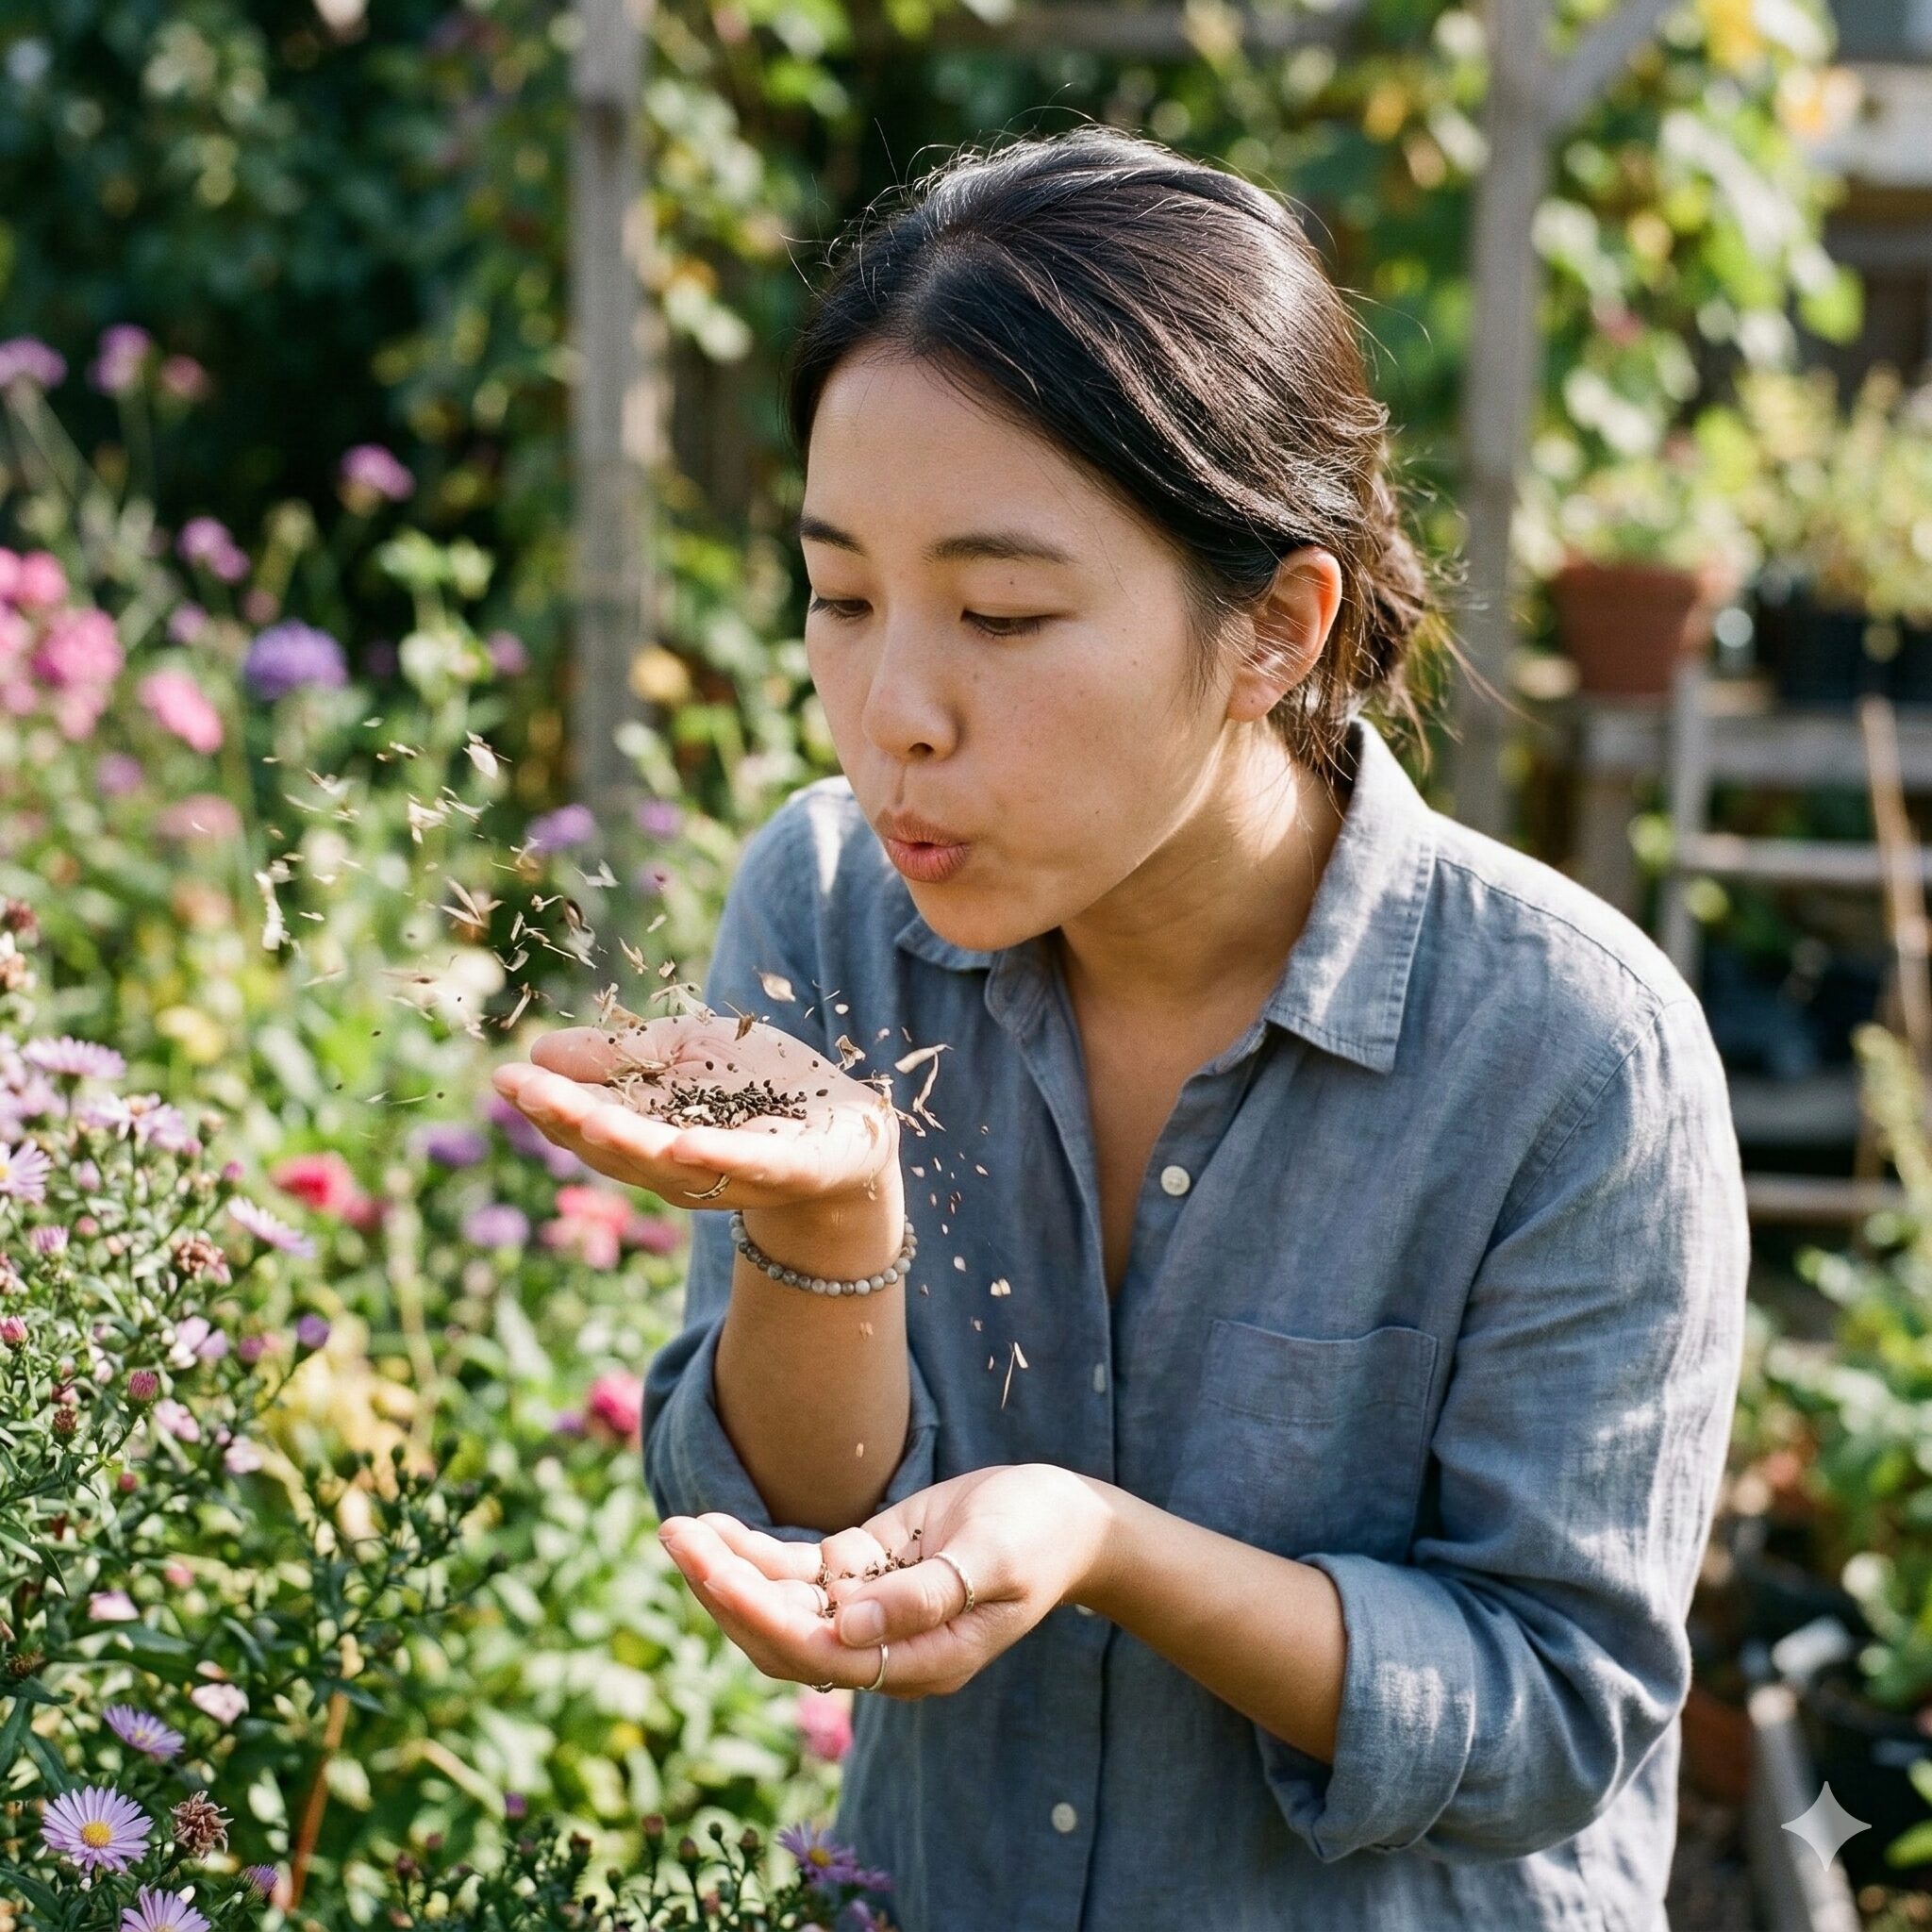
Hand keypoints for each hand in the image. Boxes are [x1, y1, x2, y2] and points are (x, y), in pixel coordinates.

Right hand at [490, 1013, 897, 1209]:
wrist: (852, 1129)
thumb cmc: (767, 1087)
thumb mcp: (690, 1052)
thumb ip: (625, 1055)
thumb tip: (541, 1050)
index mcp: (652, 1133)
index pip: (588, 1121)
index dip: (547, 1102)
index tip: (505, 1076)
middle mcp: (680, 1164)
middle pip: (615, 1146)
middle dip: (568, 1119)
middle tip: (525, 1091)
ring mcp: (731, 1173)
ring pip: (668, 1163)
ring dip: (627, 1141)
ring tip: (586, 1117)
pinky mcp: (788, 1170)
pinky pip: (746, 1168)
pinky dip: (714, 1159)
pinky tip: (681, 1145)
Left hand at [657, 1464, 1114, 1699]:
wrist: (1068, 1517)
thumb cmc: (1038, 1535)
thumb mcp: (993, 1560)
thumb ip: (926, 1598)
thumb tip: (847, 1627)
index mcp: (918, 1662)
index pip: (819, 1653)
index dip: (761, 1615)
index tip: (716, 1570)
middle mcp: (883, 1650)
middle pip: (783, 1638)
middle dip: (724, 1592)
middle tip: (675, 1538)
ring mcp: (869, 1612)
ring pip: (781, 1607)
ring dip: (727, 1572)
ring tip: (676, 1529)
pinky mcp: (864, 1574)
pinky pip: (797, 1576)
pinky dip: (754, 1554)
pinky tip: (715, 1526)